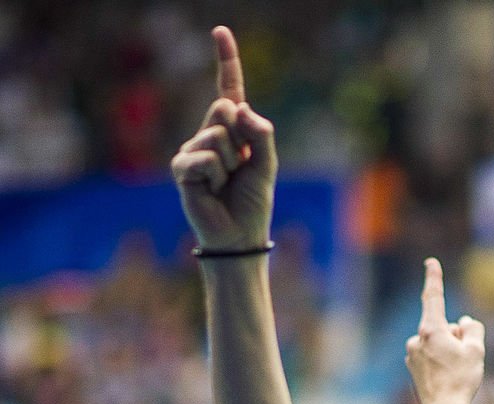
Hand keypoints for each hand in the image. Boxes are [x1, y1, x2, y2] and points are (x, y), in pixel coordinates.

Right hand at [171, 26, 276, 249]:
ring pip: (217, 136)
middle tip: (239, 168)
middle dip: (240, 139)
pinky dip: (215, 175)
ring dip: (230, 163)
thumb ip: (261, 133)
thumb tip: (240, 108)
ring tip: (226, 185)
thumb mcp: (267, 164)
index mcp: (233, 132)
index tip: (220, 32)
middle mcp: (209, 136)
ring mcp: (193, 151)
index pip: (228, 91)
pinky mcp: (182, 169)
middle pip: (224, 110)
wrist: (239, 237)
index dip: (226, 61)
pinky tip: (212, 191)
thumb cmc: (252, 203)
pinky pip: (204, 158)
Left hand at [405, 258, 484, 403]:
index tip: (431, 263)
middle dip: (456, 336)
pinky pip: (431, 356)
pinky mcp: (413, 368)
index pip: (433, 297)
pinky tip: (446, 378)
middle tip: (464, 360)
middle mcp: (416, 340)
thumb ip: (473, 329)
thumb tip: (464, 323)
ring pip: (437, 343)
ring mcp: (412, 355)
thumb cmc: (460, 380)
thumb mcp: (476, 350)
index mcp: (430, 331)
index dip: (434, 278)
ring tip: (455, 372)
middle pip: (442, 327)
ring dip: (448, 350)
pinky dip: (440, 361)